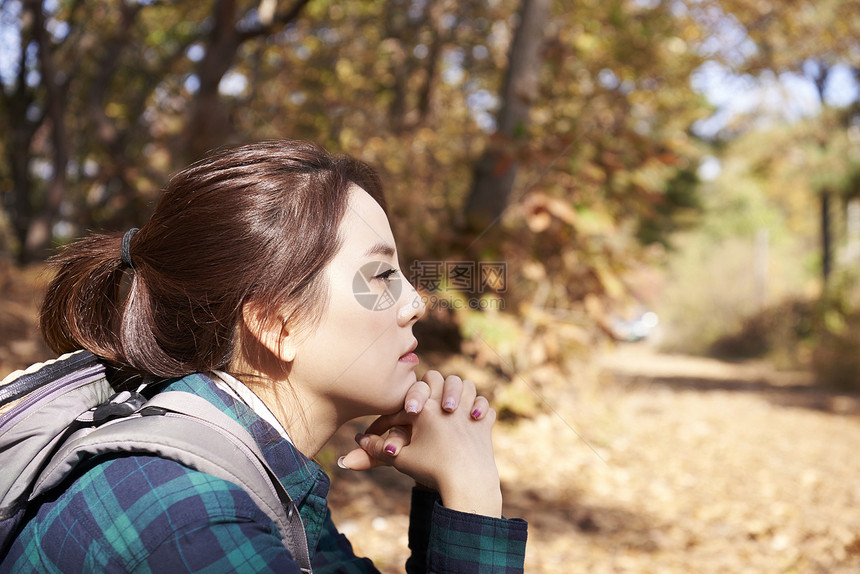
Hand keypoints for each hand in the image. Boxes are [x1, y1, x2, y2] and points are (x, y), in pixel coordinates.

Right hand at [338, 371, 501, 516]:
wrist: (467, 484)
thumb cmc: (431, 470)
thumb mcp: (400, 459)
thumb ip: (375, 451)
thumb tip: (351, 449)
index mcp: (426, 407)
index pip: (409, 394)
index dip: (401, 405)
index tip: (395, 421)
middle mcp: (448, 402)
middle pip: (437, 378)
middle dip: (430, 386)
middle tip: (426, 401)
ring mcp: (469, 410)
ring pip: (467, 386)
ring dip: (459, 392)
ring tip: (451, 405)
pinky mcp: (485, 424)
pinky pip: (486, 408)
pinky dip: (481, 410)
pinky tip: (473, 418)